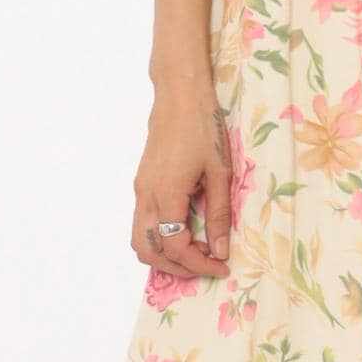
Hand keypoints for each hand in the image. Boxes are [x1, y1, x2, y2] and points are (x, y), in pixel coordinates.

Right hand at [127, 90, 232, 278]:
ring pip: (140, 239)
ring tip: (196, 252)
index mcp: (166, 193)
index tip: (221, 266)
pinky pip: (142, 223)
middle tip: (208, 263)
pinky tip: (186, 231)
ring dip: (165, 255)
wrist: (179, 95)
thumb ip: (219, 213)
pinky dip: (160, 238)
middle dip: (178, 266)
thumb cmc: (203, 127)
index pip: (175, 247)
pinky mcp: (142, 183)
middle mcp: (146, 195)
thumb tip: (221, 249)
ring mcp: (140, 189)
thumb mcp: (220, 171)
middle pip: (149, 251)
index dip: (198, 264)